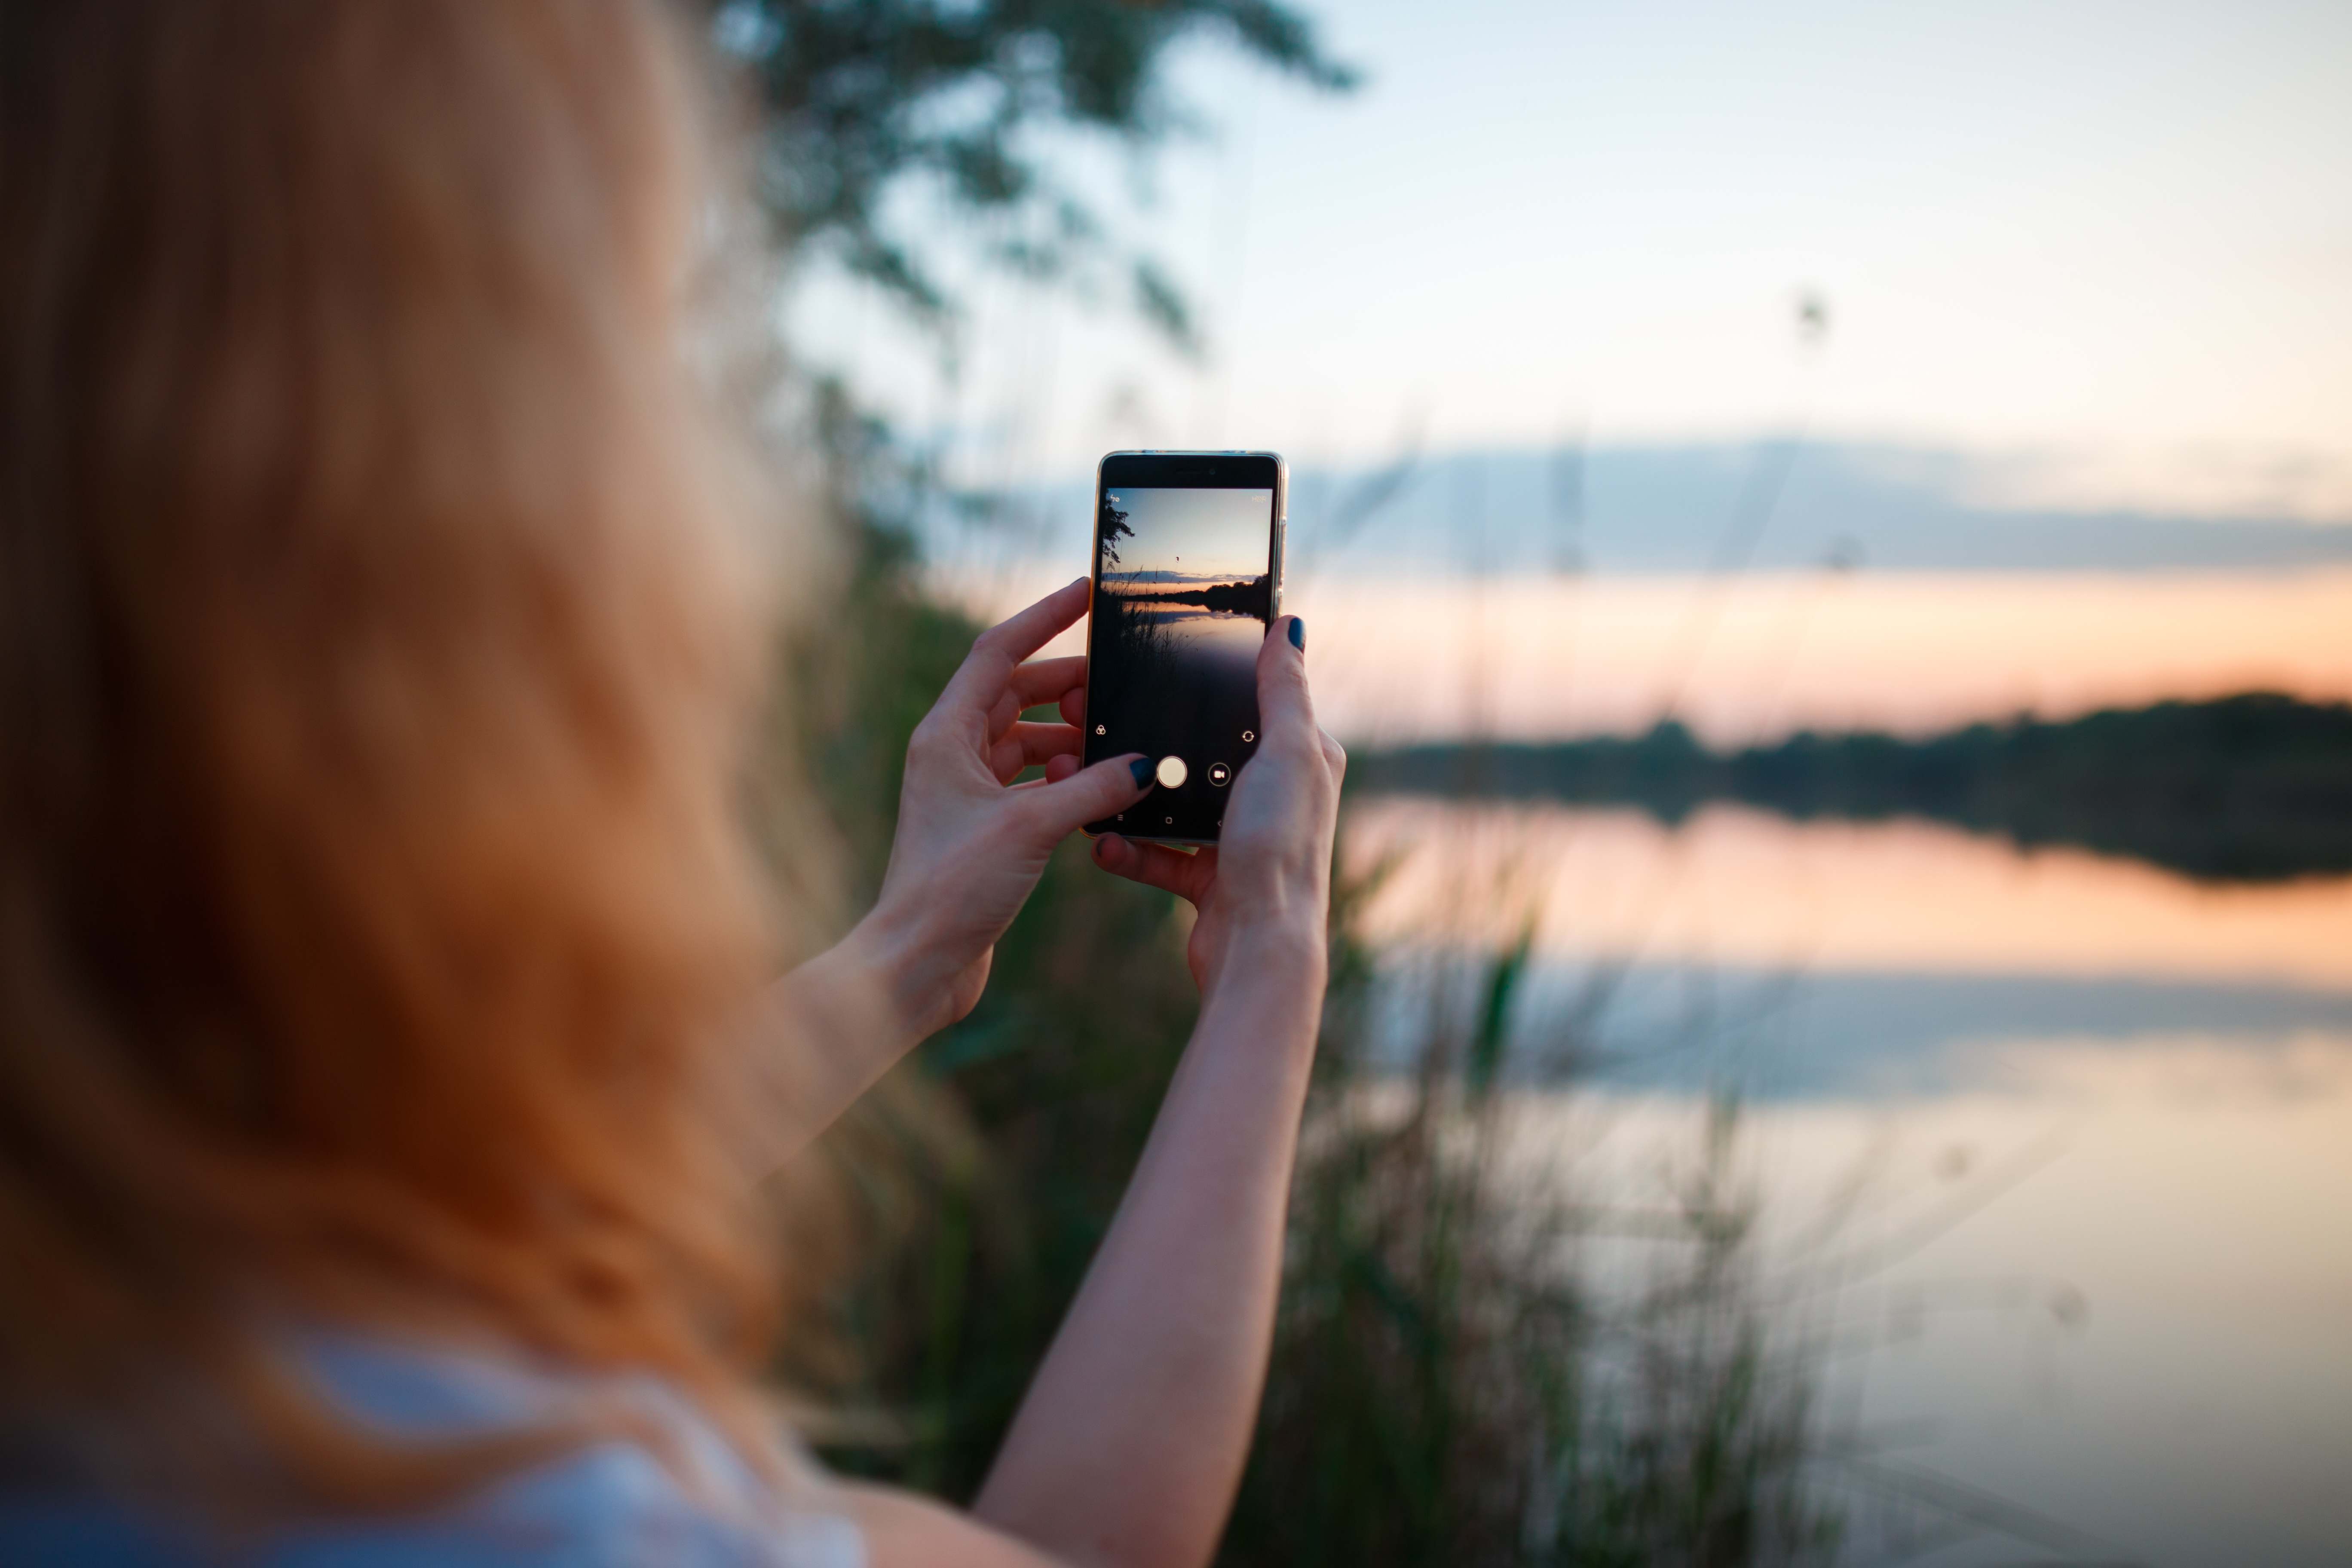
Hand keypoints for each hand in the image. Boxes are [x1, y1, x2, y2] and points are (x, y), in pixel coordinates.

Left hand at [859, 578, 1151, 1036]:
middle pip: (1017, 693)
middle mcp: (951, 754)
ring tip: (1113, 750)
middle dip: (1068, 688)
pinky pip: (1034, 783)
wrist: (916, 963)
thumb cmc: (951, 888)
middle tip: (1118, 689)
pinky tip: (1099, 792)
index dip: (1043, 618)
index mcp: (945, 734)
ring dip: (1071, 740)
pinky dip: (1067, 781)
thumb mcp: (1031, 826)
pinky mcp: (985, 827)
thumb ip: (1094, 790)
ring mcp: (967, 791)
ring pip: (1028, 740)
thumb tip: (1146, 765)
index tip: (1085, 593)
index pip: (998, 652)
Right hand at [1090, 616, 1344, 991]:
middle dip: (1157, 743)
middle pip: (1205, 752)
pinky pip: (1158, 854)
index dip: (1212, 684)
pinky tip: (1101, 841)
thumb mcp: (1286, 751)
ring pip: (1174, 803)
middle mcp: (1274, 796)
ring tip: (1091, 781)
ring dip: (1133, 798)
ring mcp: (1239, 838)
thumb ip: (1284, 690)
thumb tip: (1291, 626)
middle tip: (1106, 721)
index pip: (1257, 705)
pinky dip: (1129, 849)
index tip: (1161, 667)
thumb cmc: (1280, 845)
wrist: (1258, 944)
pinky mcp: (1209, 879)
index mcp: (1300, 760)